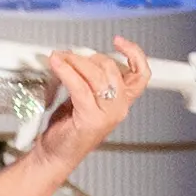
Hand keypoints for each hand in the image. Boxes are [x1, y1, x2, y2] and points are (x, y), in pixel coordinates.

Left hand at [30, 43, 150, 166]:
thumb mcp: (85, 98)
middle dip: (88, 56)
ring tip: (59, 59)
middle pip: (112, 68)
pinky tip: (57, 65)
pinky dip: (66, 72)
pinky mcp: (91, 119)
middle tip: (68, 55)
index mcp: (121, 101)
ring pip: (96, 75)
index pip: (140, 74)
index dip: (134, 54)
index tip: (119, 41)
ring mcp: (107, 114)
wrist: (55, 155)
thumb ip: (90, 78)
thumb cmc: (69, 128)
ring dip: (74, 62)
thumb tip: (79, 54)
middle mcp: (119, 108)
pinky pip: (80, 86)